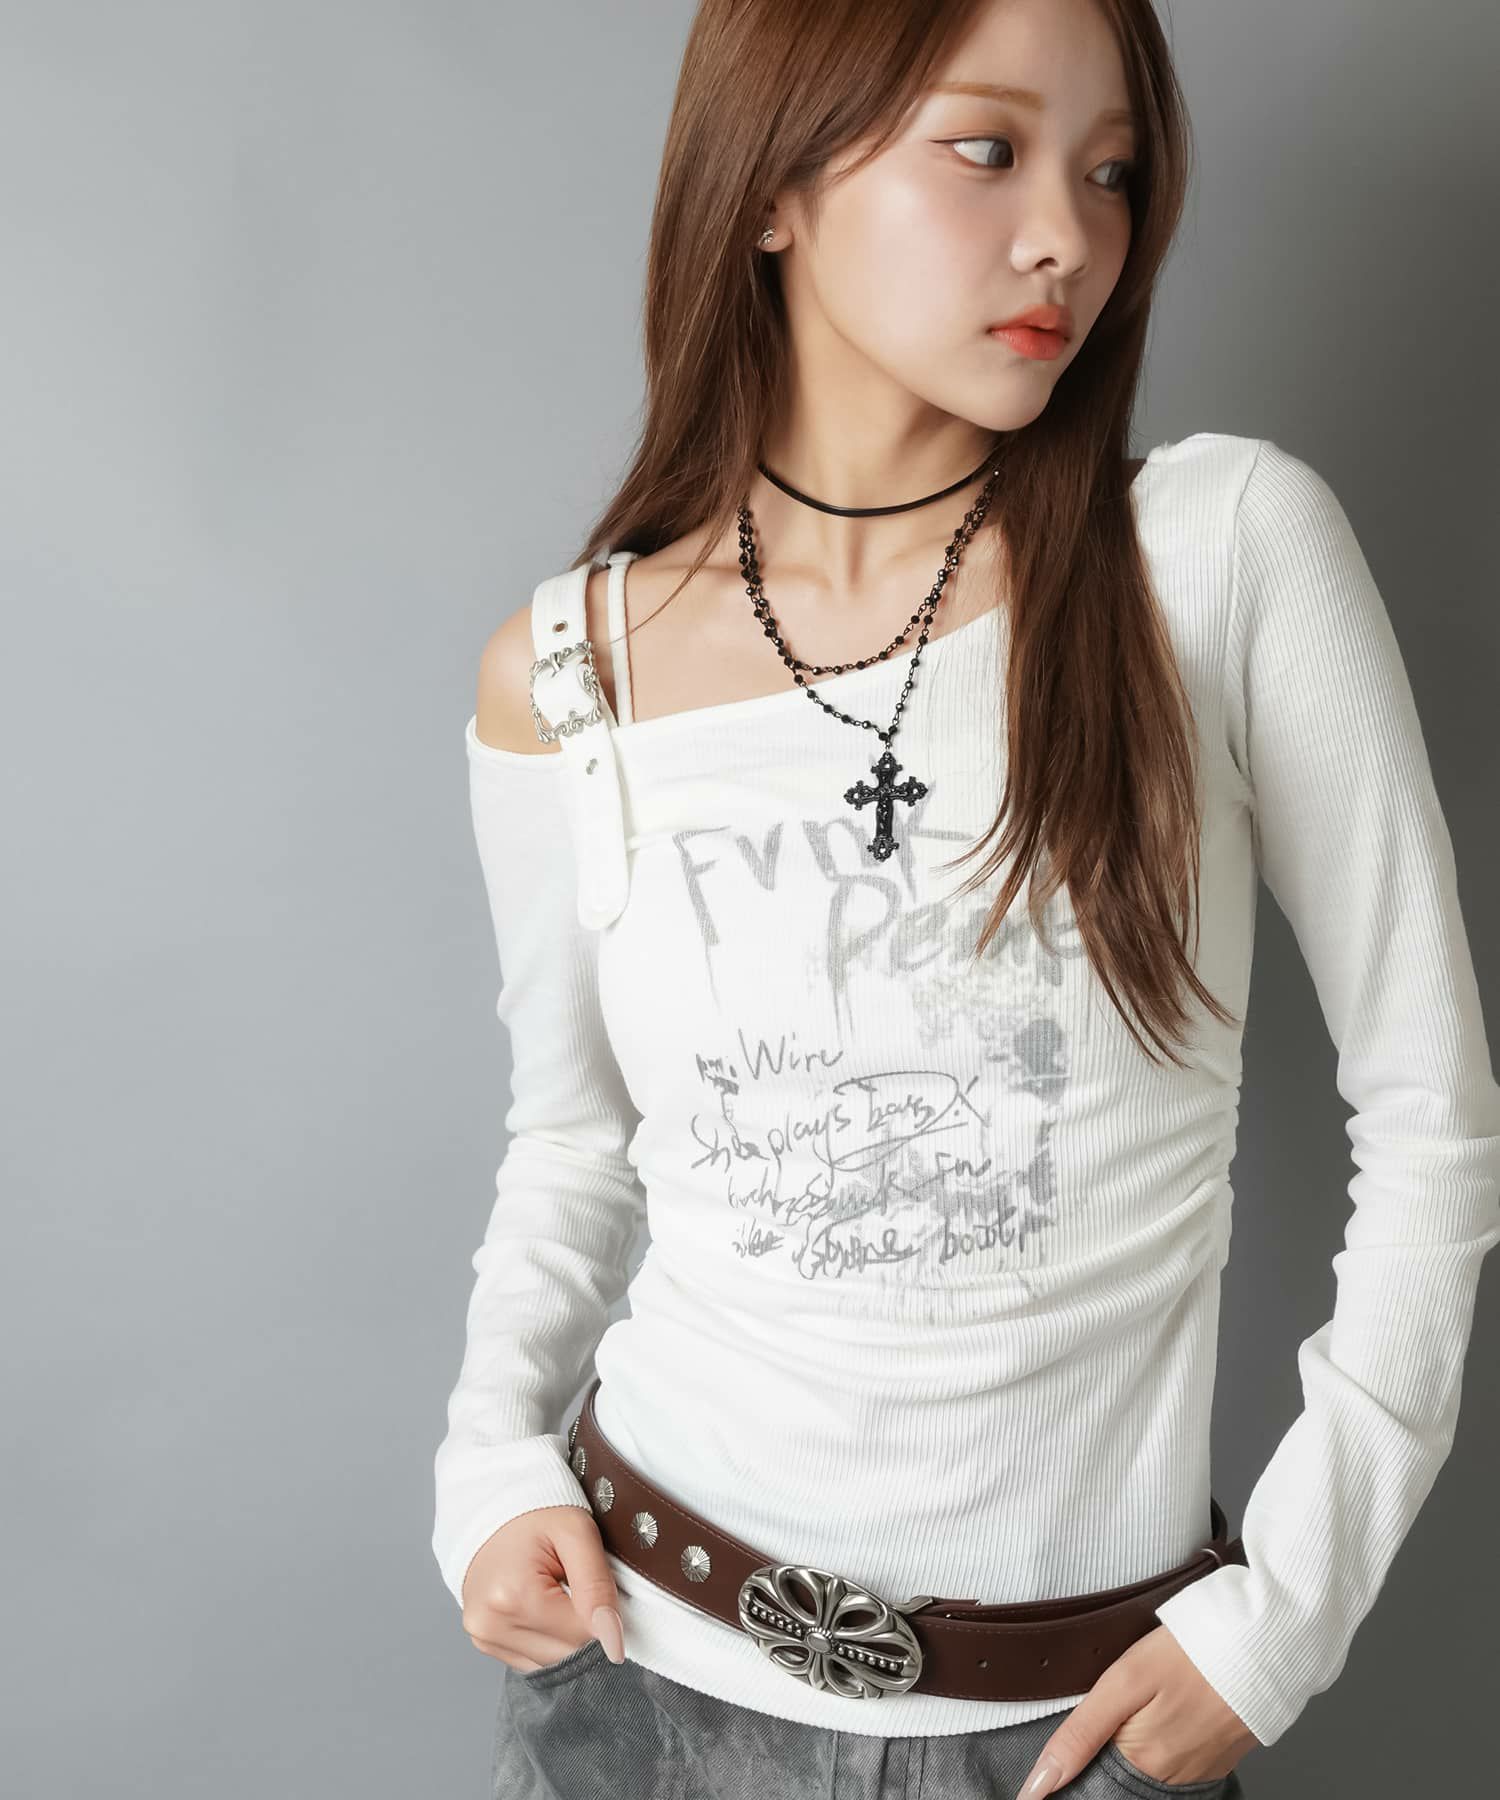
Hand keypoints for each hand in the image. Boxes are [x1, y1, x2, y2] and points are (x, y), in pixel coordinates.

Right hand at [460, 1503, 626, 1671]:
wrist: (492, 1501)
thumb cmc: (536, 1510)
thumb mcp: (577, 1533)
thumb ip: (598, 1588)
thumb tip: (614, 1646)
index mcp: (514, 1597)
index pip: (583, 1637)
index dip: (600, 1611)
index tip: (593, 1580)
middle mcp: (491, 1625)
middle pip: (566, 1655)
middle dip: (581, 1624)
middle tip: (574, 1581)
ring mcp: (484, 1636)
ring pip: (550, 1663)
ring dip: (563, 1634)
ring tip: (555, 1589)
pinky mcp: (484, 1641)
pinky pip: (532, 1658)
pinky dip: (546, 1637)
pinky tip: (542, 1602)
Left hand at [1017, 1625, 1259, 1794]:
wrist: (1261, 1645)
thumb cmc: (1191, 1655)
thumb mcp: (1123, 1683)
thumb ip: (1080, 1733)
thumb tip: (1039, 1784)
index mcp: (1142, 1764)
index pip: (1093, 1784)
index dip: (1074, 1769)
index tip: (1065, 1754)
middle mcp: (1170, 1780)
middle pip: (1121, 1775)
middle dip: (1106, 1754)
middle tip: (1120, 1706)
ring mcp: (1198, 1771)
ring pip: (1149, 1769)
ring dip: (1136, 1747)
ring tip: (1145, 1704)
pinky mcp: (1218, 1758)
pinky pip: (1178, 1760)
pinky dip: (1165, 1741)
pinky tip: (1168, 1710)